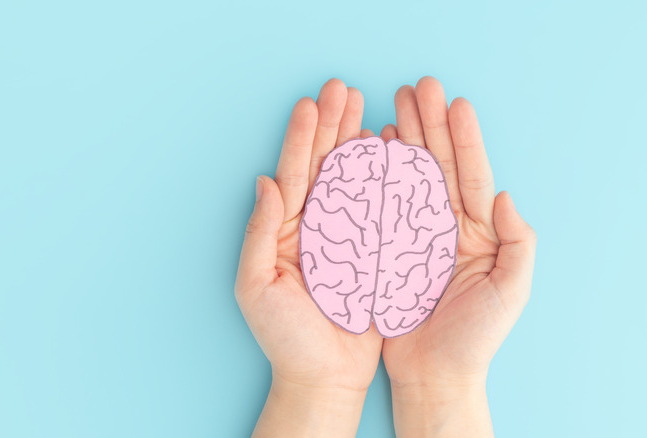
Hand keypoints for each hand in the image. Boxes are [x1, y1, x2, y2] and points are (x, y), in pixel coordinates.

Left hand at [235, 79, 382, 437]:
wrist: (324, 377)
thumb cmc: (285, 338)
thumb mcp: (258, 285)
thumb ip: (261, 233)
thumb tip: (264, 182)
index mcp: (286, 231)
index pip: (295, 173)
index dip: (302, 137)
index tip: (312, 103)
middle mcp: (317, 227)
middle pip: (325, 166)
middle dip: (332, 127)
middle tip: (343, 89)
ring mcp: (347, 237)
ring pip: (353, 180)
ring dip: (357, 143)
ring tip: (365, 108)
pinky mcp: (373, 253)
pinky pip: (380, 208)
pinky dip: (384, 178)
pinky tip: (389, 153)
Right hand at [379, 77, 536, 436]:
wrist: (435, 376)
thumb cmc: (476, 339)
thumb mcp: (511, 292)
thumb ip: (519, 243)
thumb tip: (508, 197)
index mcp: (480, 232)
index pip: (473, 176)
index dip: (465, 139)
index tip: (456, 104)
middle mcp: (449, 226)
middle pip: (440, 165)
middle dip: (431, 125)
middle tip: (420, 87)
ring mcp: (417, 234)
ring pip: (411, 177)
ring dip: (405, 139)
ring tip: (395, 103)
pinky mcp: (389, 248)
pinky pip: (383, 204)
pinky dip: (379, 174)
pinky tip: (374, 148)